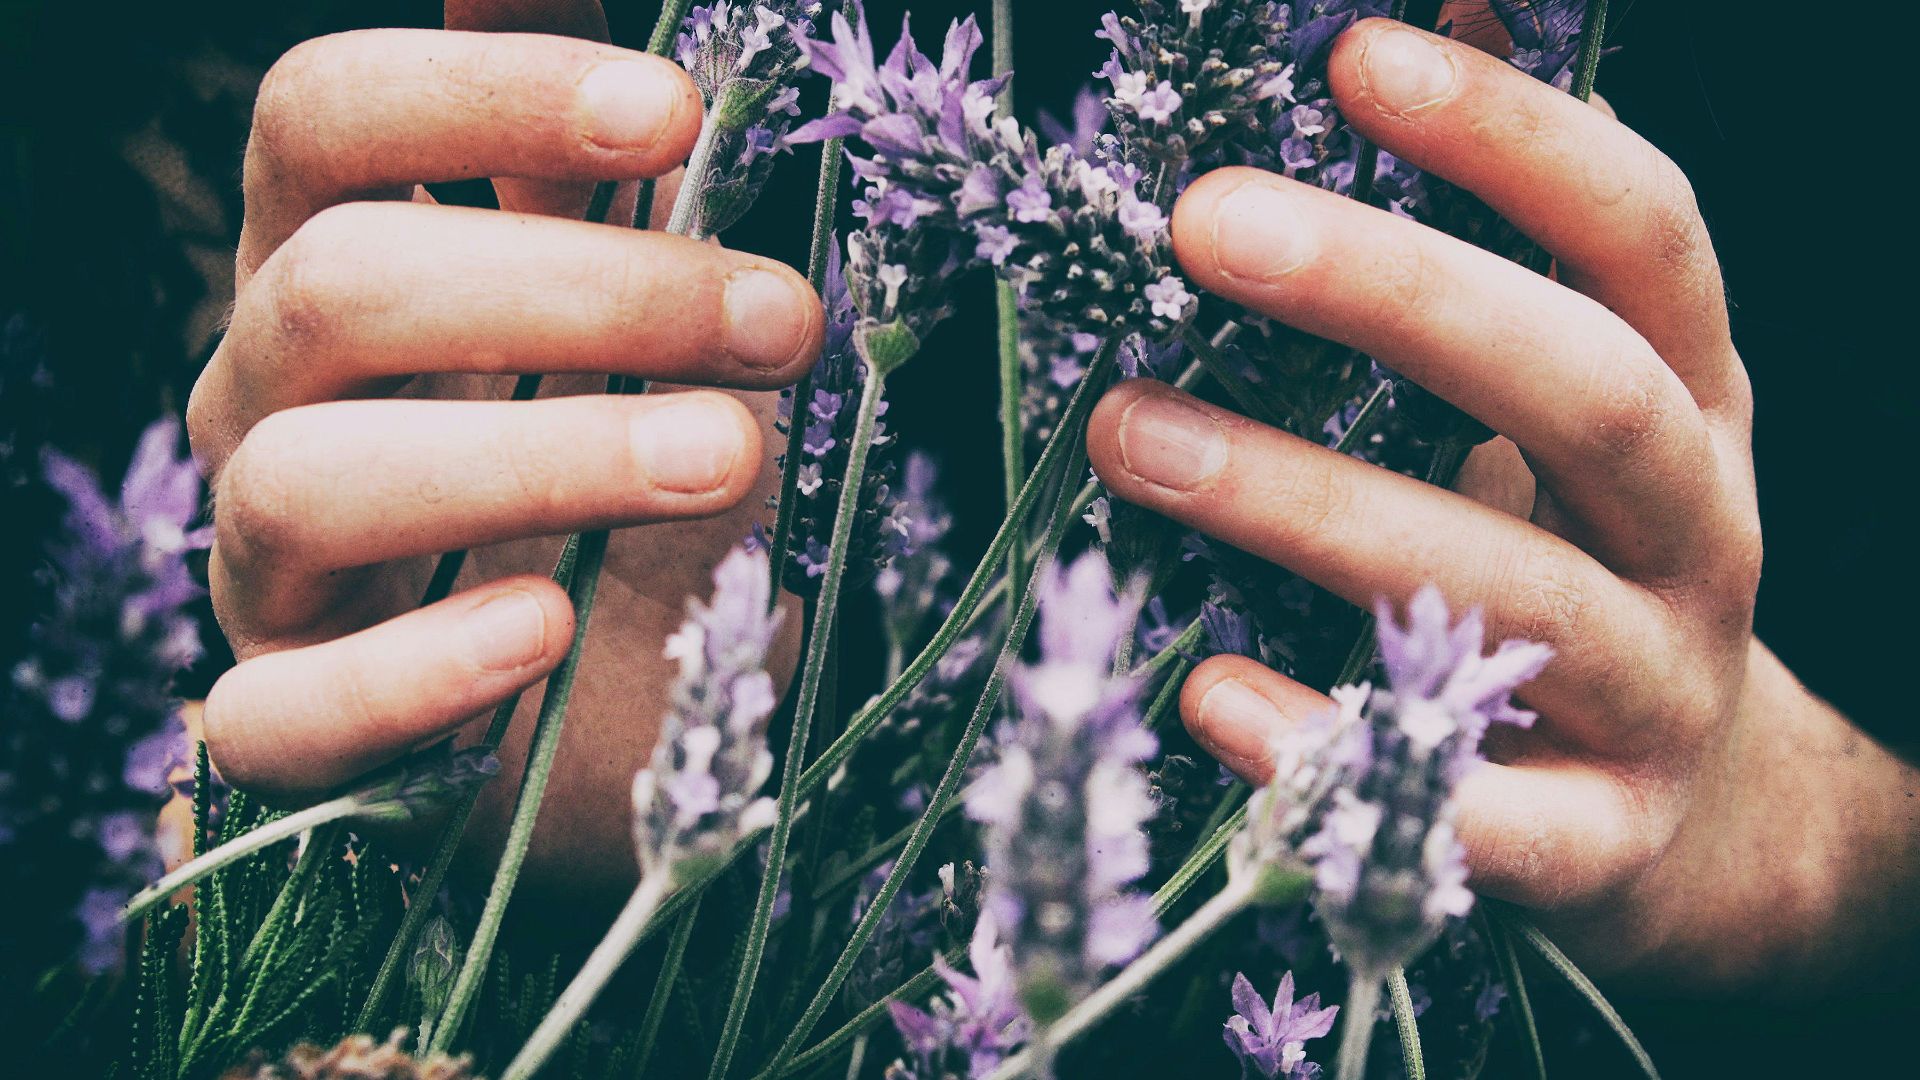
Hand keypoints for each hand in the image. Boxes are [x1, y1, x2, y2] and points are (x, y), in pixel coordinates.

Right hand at [187, 0, 814, 895]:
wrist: (609, 695)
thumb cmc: (614, 464)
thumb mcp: (616, 293)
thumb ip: (581, 146)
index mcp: (338, 262)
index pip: (322, 121)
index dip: (477, 92)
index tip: (675, 112)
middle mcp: (272, 398)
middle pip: (338, 287)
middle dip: (581, 291)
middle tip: (788, 322)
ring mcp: (269, 567)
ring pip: (306, 483)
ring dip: (540, 456)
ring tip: (732, 456)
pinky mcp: (294, 722)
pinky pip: (284, 713)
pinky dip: (417, 668)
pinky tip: (546, 629)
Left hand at [1086, 19, 1919, 991]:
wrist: (1707, 818)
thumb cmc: (1587, 561)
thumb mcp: (1584, 392)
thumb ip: (1512, 229)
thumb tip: (1434, 7)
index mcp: (1690, 396)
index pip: (1641, 233)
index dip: (1515, 138)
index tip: (1354, 57)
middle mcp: (1696, 530)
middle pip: (1582, 391)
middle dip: (1394, 295)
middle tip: (1199, 224)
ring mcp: (1656, 691)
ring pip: (1509, 593)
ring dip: (1309, 505)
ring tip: (1125, 434)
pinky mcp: (1598, 841)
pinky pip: (1477, 815)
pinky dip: (1336, 750)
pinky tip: (1207, 694)